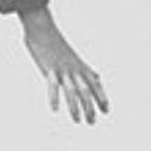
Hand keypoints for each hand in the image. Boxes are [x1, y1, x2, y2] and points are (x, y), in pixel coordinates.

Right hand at [17, 8, 108, 123]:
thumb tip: (97, 77)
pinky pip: (52, 85)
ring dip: (75, 106)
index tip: (107, 110)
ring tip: (78, 120)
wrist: (43, 28)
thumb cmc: (57, 44)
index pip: (95, 84)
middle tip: (93, 122)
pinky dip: (54, 97)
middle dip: (90, 106)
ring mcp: (62, 69)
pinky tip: (55, 109)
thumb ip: (86, 69)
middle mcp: (74, 69)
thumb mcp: (75, 57)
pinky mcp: (49, 69)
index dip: (102, 97)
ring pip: (71, 90)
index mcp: (80, 66)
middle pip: (85, 90)